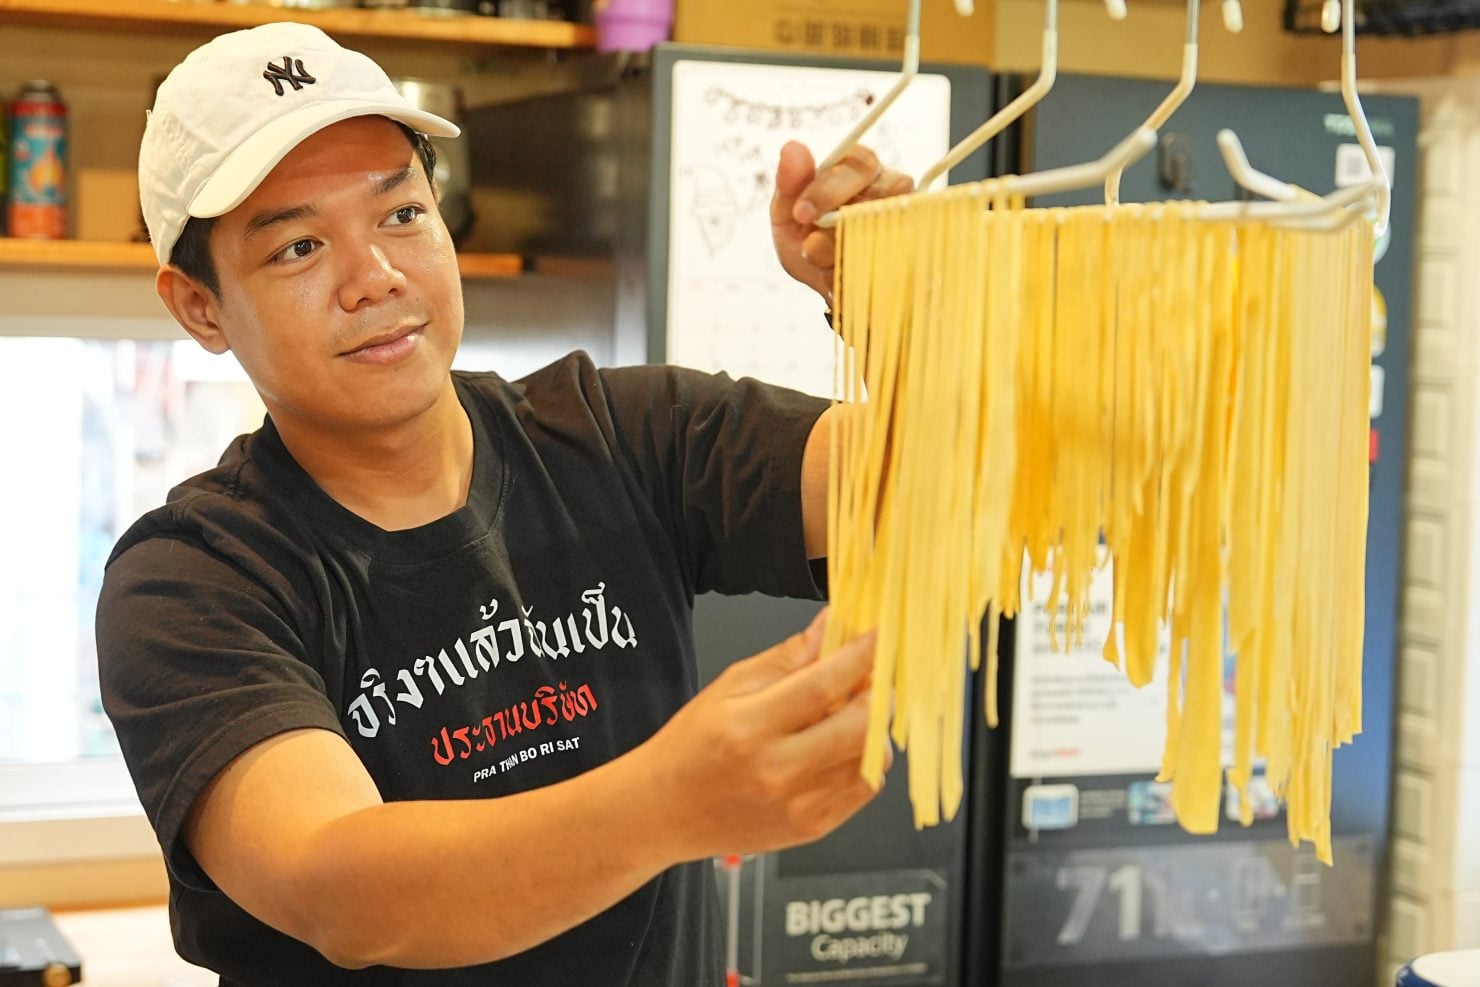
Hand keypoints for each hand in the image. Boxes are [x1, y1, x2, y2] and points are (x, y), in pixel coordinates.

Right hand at [642, 608, 888, 859]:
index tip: (879, 636)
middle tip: (872, 676)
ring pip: (871, 757)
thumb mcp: (729, 686)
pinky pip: (865, 788)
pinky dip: (865, 760)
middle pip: (860, 725)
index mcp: (749, 727)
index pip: (824, 684)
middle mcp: (776, 770)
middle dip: (879, 692)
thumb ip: (787, 657)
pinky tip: (841, 747)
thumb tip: (832, 625)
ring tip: (849, 713)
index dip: (861, 655)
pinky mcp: (812, 828)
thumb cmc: (692, 746)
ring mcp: (798, 805)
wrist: (664, 811)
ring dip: (873, 727)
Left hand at [770, 141, 914, 305]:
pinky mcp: (915, 252)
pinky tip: (842, 278)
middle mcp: (892, 188)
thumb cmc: (810, 243)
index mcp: (861, 169)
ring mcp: (909, 220)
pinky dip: (858, 275)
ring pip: (884, 232)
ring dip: (845, 254)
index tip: (801, 213)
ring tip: (824, 265)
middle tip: (809, 246)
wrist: (829, 288)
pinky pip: (891, 263)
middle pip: (877, 197)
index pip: (858, 164)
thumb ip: (789, 184)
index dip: (828, 189)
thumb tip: (793, 147)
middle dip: (836, 227)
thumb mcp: (787, 216)